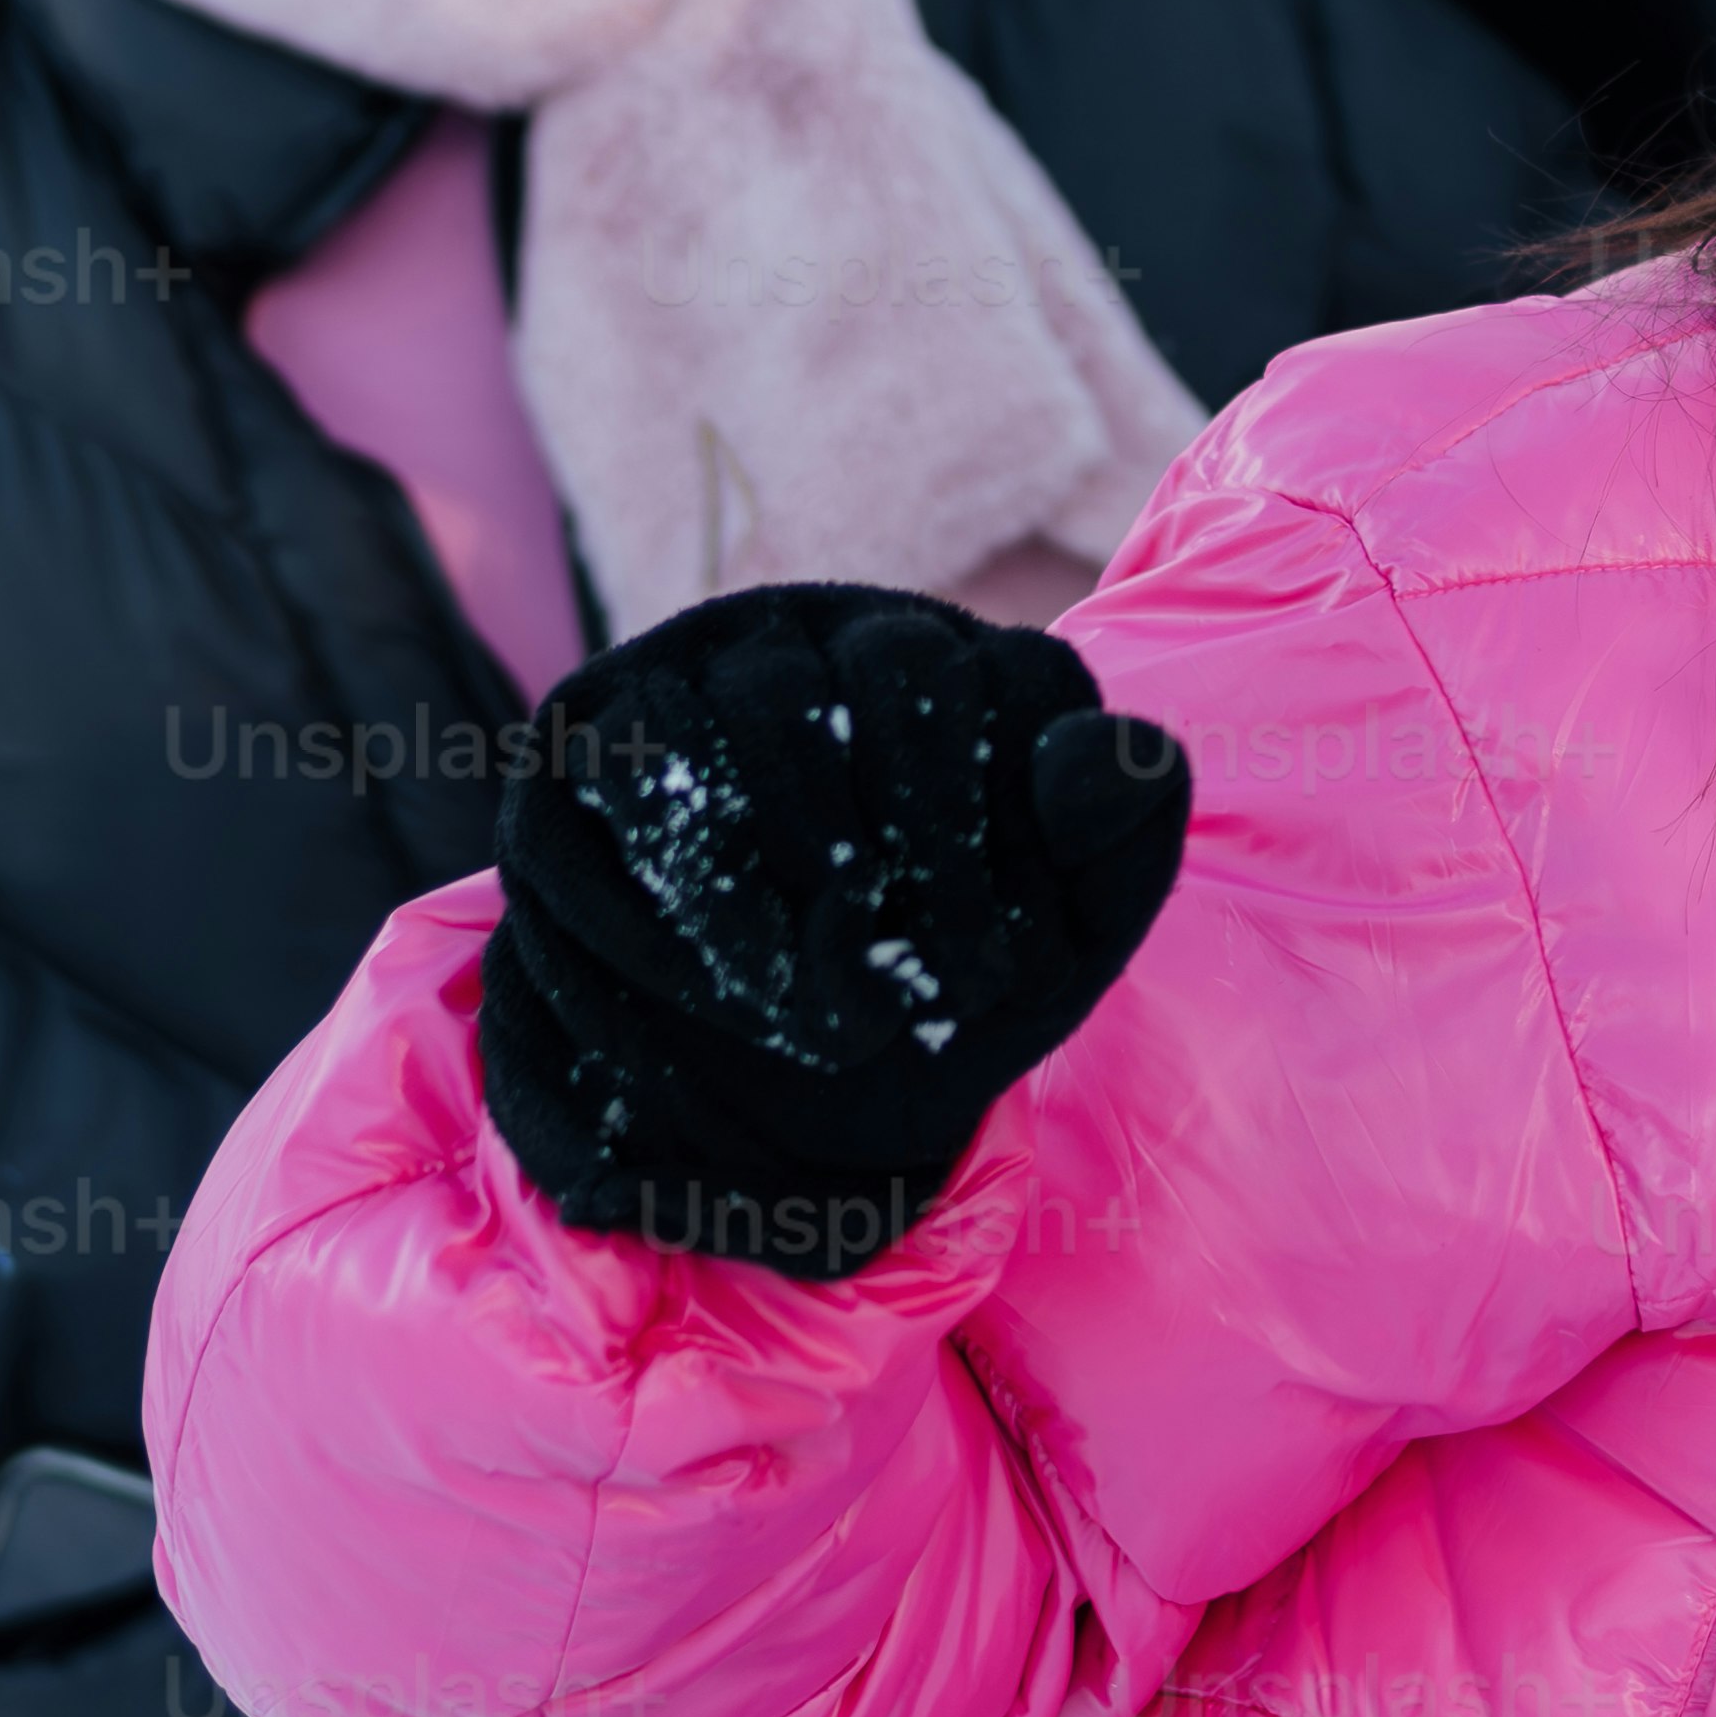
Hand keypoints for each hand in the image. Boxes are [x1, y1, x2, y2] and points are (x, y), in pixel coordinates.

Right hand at [476, 586, 1195, 1279]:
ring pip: (768, 704)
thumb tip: (1121, 750)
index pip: (1023, 678)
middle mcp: (839, 625)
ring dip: (813, 864)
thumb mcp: (1051, 937)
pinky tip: (743, 986)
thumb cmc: (931, 988)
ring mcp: (709, 655)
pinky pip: (639, 766)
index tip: (1010, 972)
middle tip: (941, 991)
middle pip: (901, 668)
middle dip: (930, 841)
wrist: (764, 1091)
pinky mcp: (594, 722)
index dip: (1027, 831)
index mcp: (969, 663)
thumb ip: (1116, 839)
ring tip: (838, 1009)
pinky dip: (695, 889)